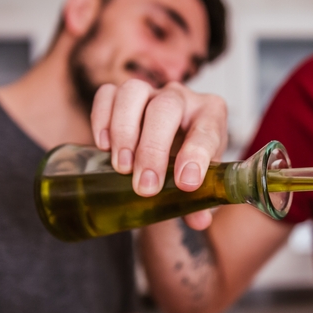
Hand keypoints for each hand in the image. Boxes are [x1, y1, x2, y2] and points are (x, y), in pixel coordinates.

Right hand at [91, 79, 227, 229]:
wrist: (172, 145)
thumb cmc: (189, 162)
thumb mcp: (201, 182)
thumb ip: (200, 201)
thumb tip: (199, 220)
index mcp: (211, 114)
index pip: (208, 128)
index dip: (197, 155)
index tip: (185, 183)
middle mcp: (182, 97)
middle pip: (166, 108)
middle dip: (153, 149)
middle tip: (145, 187)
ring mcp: (150, 92)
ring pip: (133, 93)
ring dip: (124, 131)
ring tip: (122, 167)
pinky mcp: (121, 94)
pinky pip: (107, 94)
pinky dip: (101, 118)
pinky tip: (103, 147)